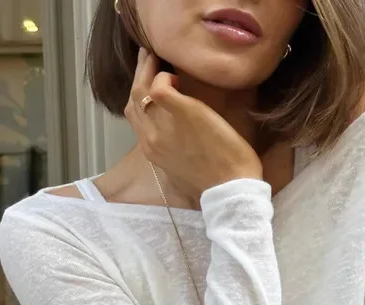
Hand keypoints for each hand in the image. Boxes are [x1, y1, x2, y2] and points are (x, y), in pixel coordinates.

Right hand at [125, 49, 262, 196]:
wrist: (230, 188)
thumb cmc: (218, 179)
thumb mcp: (186, 165)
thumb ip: (175, 147)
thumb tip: (180, 132)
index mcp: (152, 151)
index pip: (134, 116)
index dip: (140, 96)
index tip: (150, 81)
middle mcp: (150, 140)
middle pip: (134, 100)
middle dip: (139, 75)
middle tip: (149, 57)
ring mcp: (162, 127)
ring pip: (140, 90)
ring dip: (147, 69)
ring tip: (157, 56)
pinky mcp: (181, 114)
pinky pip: (159, 87)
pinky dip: (164, 77)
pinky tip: (177, 78)